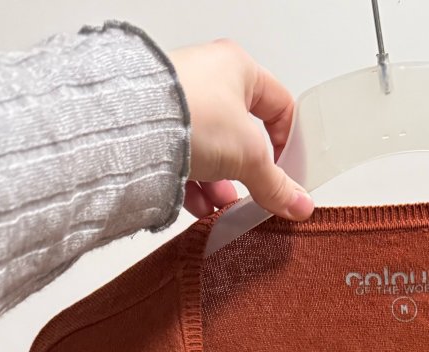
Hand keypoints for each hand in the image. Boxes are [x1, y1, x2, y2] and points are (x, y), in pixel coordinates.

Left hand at [167, 38, 313, 220]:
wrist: (130, 125)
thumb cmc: (190, 114)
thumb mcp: (250, 155)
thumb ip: (277, 184)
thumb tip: (298, 204)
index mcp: (237, 68)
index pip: (279, 105)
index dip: (288, 142)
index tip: (287, 174)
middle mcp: (207, 79)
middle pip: (243, 134)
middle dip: (249, 172)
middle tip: (256, 194)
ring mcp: (179, 103)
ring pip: (213, 151)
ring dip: (221, 184)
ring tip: (223, 206)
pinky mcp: (155, 127)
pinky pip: (184, 160)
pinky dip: (194, 186)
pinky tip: (199, 206)